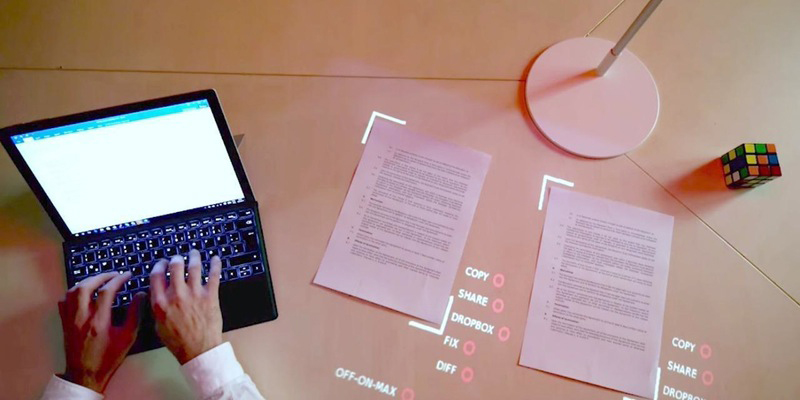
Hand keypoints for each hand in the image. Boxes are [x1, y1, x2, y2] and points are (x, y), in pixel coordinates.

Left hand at [58, 271, 144, 392]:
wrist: (85, 373)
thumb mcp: (128, 337)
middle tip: (113, 274)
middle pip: (86, 286)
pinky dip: (72, 292)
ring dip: (86, 281)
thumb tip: (140, 296)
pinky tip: (82, 292)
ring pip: (73, 291)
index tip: (127, 275)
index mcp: (99, 321)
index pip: (107, 291)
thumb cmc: (108, 357)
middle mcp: (82, 317)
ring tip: (99, 279)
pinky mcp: (64, 322)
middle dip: (101, 276)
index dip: (118, 279)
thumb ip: (134, 314)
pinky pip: (64, 301)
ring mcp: (70, 319)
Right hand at [150, 250, 222, 363]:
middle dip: (176, 259)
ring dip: (194, 257)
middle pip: (175, 266)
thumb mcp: (158, 324)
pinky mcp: (210, 296)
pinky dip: (215, 264)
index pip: (156, 275)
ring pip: (194, 267)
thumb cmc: (178, 341)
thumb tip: (157, 294)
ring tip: (195, 253)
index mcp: (161, 302)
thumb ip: (157, 306)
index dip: (159, 265)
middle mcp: (177, 295)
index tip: (162, 263)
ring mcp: (194, 294)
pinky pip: (214, 275)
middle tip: (178, 258)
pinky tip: (215, 259)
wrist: (198, 350)